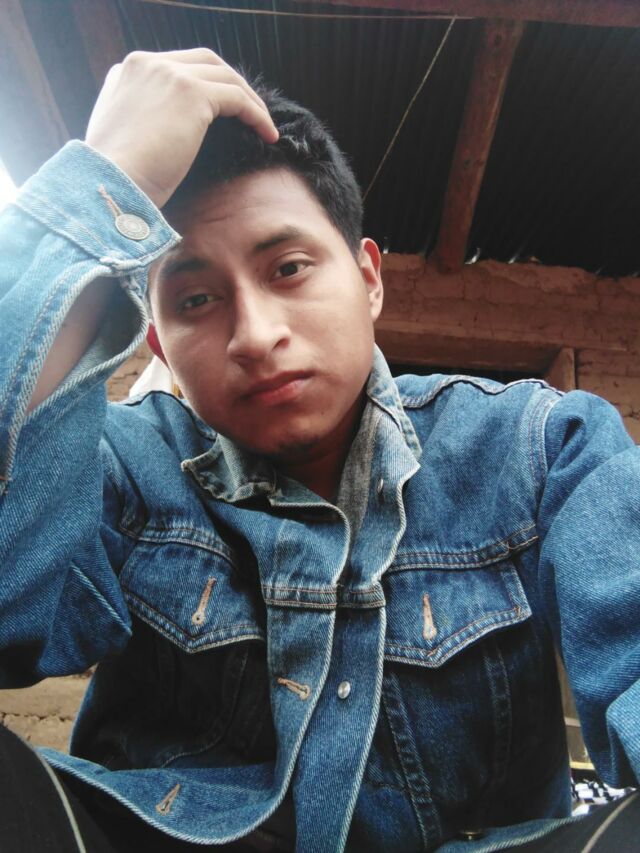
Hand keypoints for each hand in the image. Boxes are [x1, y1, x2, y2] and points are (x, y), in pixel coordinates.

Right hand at [85, 49, 278, 207]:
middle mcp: (148, 64)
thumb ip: (139, 119)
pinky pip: (237, 98)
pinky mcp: (192, 93)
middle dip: (230, 84)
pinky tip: (268, 135)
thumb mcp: (122, 138)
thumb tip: (163, 133)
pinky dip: (256, 115)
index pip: (176, 65)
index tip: (221, 111)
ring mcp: (169, 74)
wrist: (109, 183)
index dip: (204, 84)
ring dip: (249, 100)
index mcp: (128, 71)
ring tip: (264, 127)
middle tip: (248, 113)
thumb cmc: (115, 177)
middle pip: (204, 62)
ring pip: (224, 76)